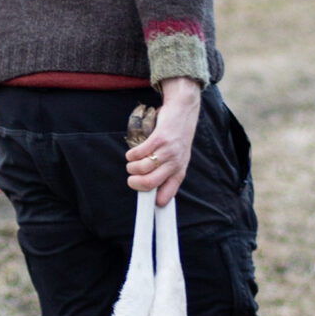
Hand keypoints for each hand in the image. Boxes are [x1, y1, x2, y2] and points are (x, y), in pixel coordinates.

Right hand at [126, 78, 201, 206]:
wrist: (183, 112)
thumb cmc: (178, 136)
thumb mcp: (179, 158)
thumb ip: (168, 174)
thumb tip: (155, 195)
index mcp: (179, 171)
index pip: (168, 193)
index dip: (156, 201)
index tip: (147, 203)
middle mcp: (174, 163)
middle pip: (150, 183)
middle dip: (135, 183)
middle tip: (131, 179)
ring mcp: (167, 151)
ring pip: (142, 168)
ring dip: (131, 167)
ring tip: (132, 163)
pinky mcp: (159, 139)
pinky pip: (139, 153)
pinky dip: (131, 155)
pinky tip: (132, 154)